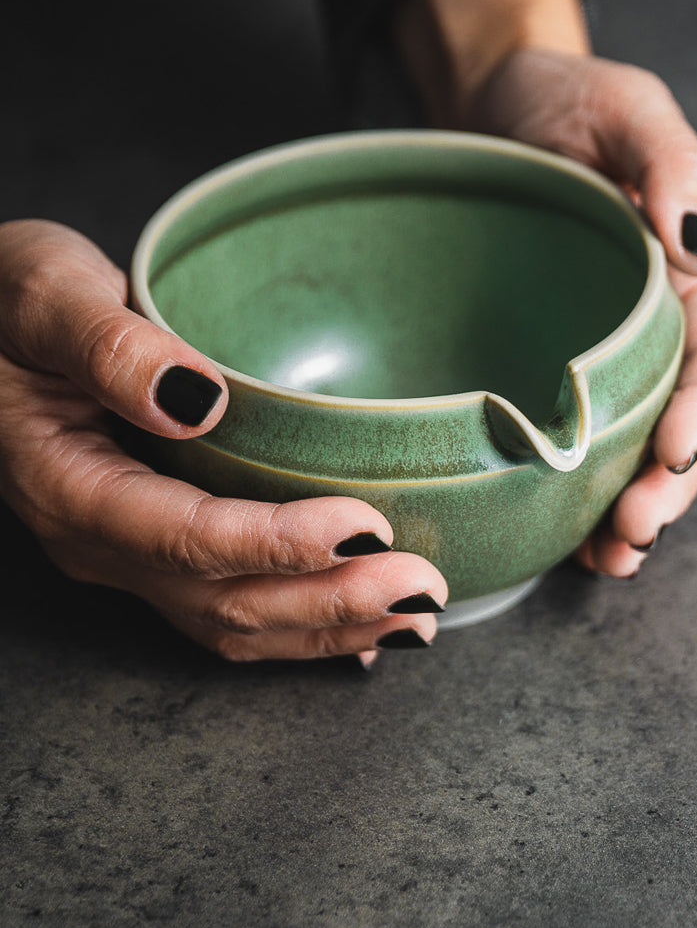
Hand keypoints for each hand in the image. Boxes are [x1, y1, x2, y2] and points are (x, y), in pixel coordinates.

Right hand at [0, 220, 447, 660]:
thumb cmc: (8, 304)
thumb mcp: (45, 294)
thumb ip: (107, 344)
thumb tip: (192, 394)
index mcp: (70, 486)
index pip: (186, 537)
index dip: (279, 542)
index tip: (367, 526)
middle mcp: (101, 542)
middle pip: (223, 602)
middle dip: (331, 601)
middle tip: (423, 586)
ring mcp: (128, 556)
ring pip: (233, 624)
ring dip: (329, 629)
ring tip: (415, 621)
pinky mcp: (158, 551)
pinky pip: (229, 610)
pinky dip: (303, 627)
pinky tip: (365, 633)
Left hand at [465, 48, 696, 576]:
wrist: (492, 112)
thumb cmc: (563, 102)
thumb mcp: (625, 107)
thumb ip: (672, 163)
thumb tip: (695, 244)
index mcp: (688, 278)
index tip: (677, 454)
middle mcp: (656, 333)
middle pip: (684, 426)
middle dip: (669, 487)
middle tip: (635, 532)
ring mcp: (607, 363)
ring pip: (639, 454)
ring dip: (634, 512)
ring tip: (612, 561)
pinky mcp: (558, 379)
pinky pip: (582, 450)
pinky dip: (584, 502)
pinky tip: (574, 546)